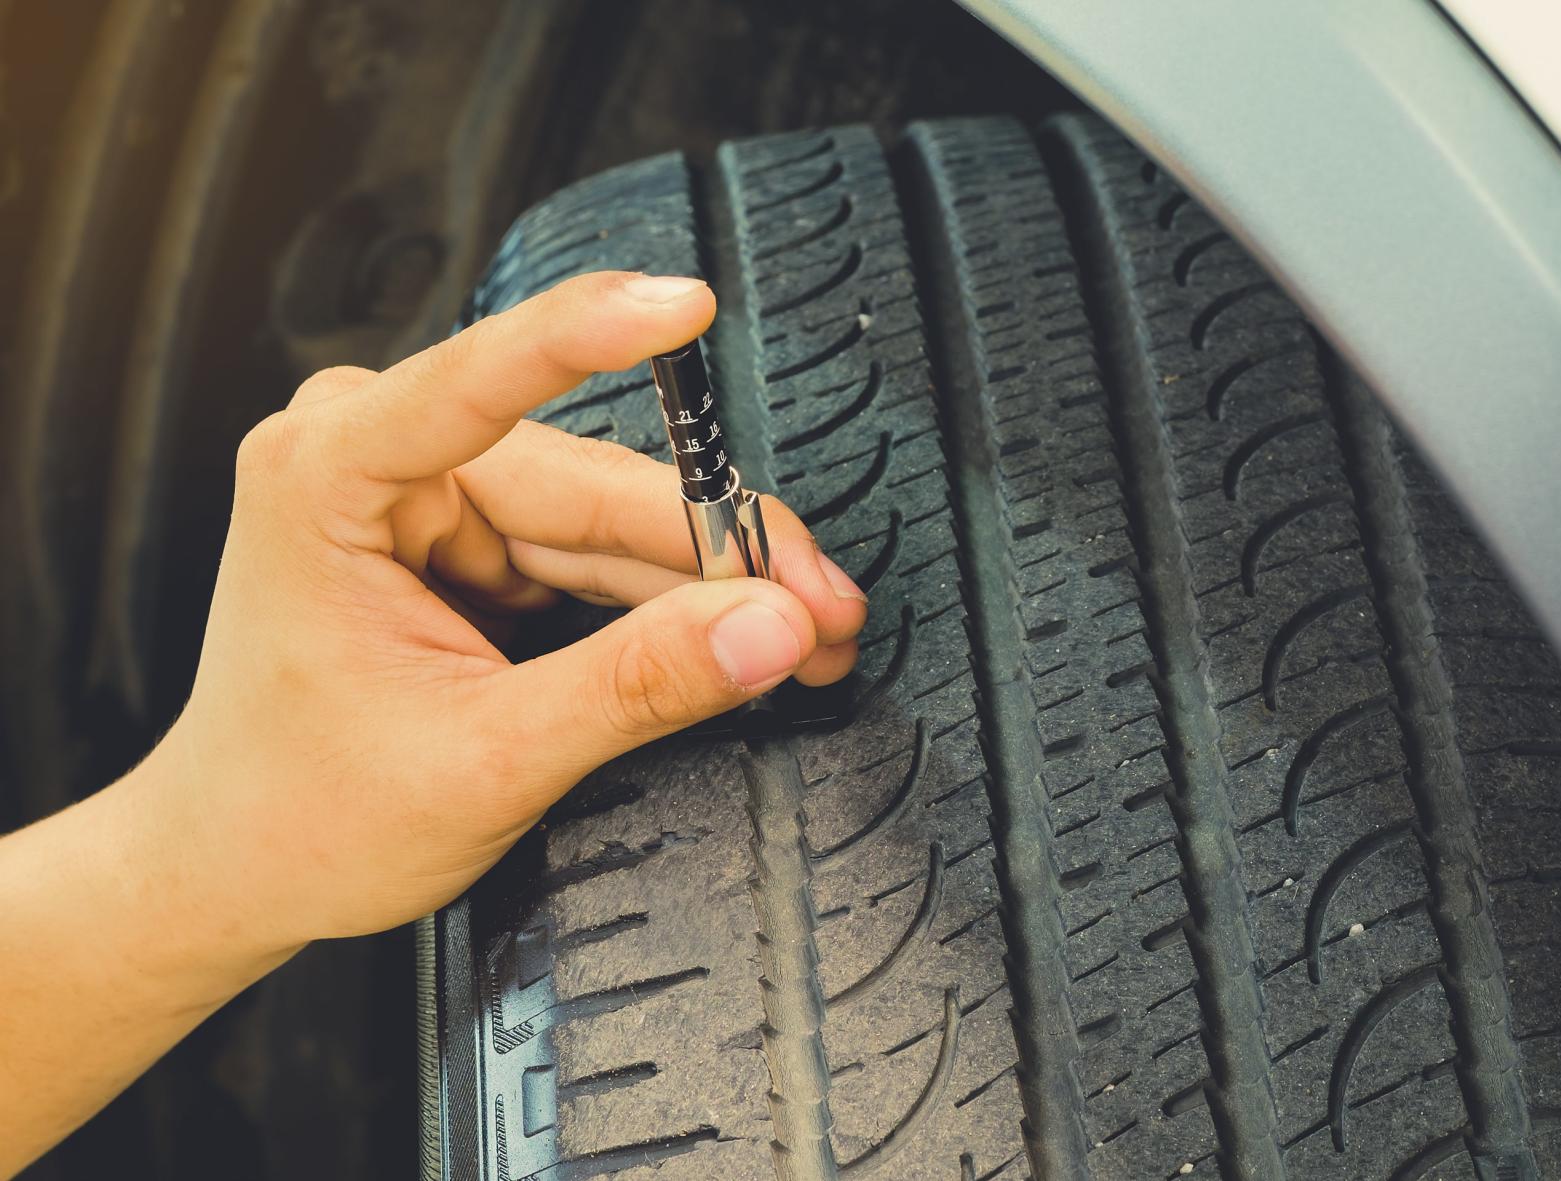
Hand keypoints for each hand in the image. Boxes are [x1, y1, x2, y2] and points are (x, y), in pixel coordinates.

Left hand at [144, 270, 867, 953]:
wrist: (241, 868)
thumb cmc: (302, 814)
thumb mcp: (485, 759)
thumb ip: (634, 687)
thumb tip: (766, 628)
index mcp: (327, 477)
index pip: (480, 381)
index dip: (595, 336)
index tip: (686, 304)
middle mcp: (381, 459)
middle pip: (595, 482)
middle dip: (724, 551)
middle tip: (824, 606)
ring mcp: (436, 498)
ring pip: (618, 522)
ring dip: (719, 584)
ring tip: (808, 634)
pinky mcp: (480, 540)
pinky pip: (602, 557)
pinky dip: (680, 601)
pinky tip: (748, 631)